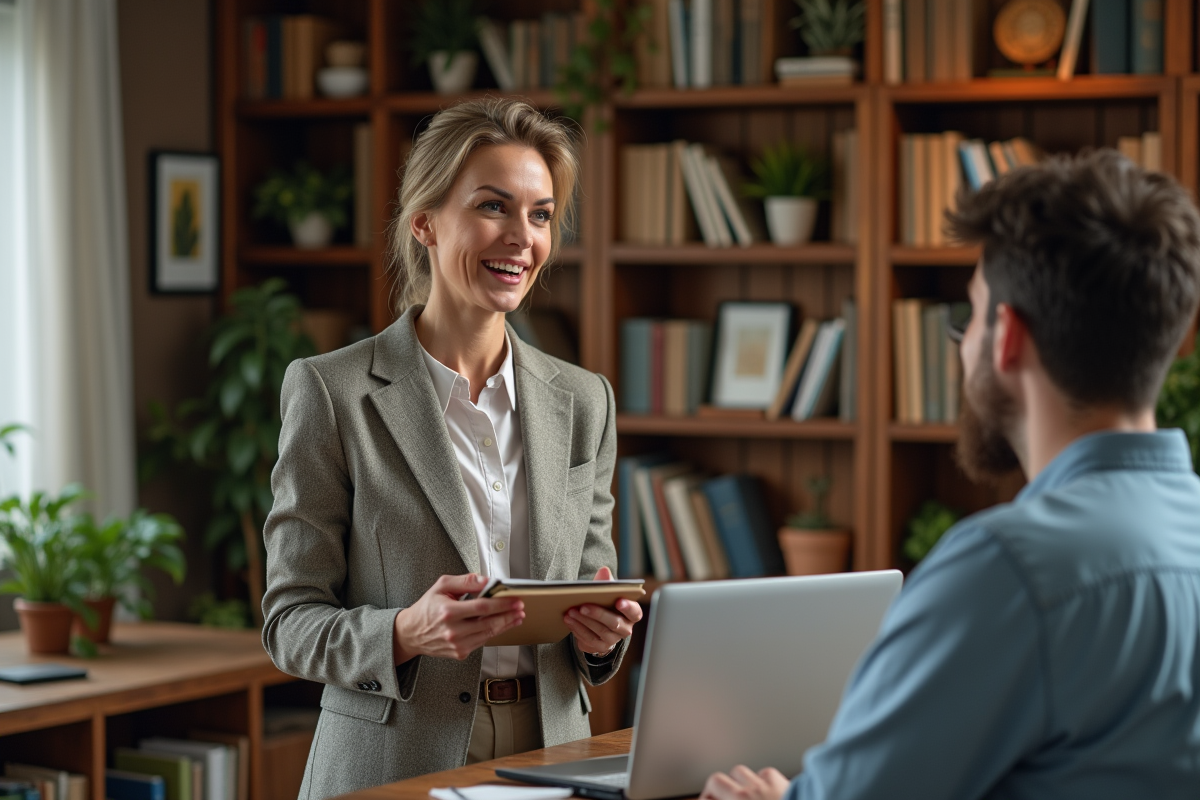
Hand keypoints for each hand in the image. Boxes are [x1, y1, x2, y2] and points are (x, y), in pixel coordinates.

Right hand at [393, 573, 524, 663]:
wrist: (411, 633)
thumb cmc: (427, 608)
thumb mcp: (441, 586)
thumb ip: (465, 581)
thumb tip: (485, 580)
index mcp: (448, 612)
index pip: (482, 607)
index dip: (501, 604)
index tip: (514, 599)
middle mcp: (453, 631)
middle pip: (488, 623)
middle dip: (508, 615)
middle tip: (520, 608)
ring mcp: (457, 644)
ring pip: (488, 634)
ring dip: (505, 625)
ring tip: (516, 616)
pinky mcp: (459, 653)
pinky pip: (482, 642)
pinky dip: (494, 633)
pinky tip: (502, 625)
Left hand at [564, 566, 642, 656]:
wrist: (599, 623)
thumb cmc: (606, 603)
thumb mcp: (607, 592)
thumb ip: (606, 581)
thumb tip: (604, 570)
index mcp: (632, 614)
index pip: (635, 612)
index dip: (628, 607)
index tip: (619, 601)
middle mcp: (625, 628)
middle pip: (614, 623)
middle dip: (598, 614)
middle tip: (583, 606)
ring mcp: (613, 640)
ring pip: (600, 632)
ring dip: (583, 621)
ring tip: (571, 612)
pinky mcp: (600, 647)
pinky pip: (589, 639)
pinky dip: (577, 629)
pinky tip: (569, 620)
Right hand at [700, 766, 789, 799]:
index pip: (708, 799)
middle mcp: (746, 795)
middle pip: (716, 781)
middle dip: (712, 790)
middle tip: (713, 799)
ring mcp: (764, 788)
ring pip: (740, 772)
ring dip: (735, 782)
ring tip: (736, 793)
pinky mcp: (783, 784)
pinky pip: (765, 774)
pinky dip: (761, 780)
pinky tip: (763, 790)